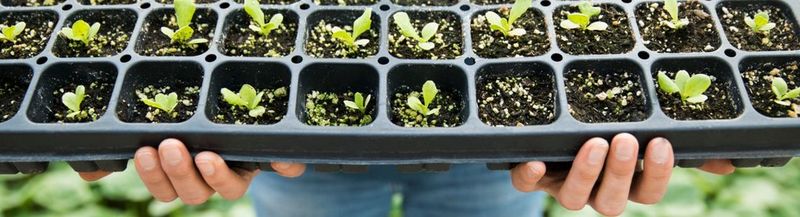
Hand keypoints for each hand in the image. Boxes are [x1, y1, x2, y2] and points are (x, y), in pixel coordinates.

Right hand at [79, 138, 305, 204]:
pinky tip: (279, 158)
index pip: (169, 191)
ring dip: (215, 174)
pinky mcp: (275, 160)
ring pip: (230, 190)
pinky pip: (287, 168)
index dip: (156, 179)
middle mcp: (215, 180)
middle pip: (196, 194)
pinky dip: (285, 165)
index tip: (143, 152)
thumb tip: (89, 169)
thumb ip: (128, 149)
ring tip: (204, 153)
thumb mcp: (158, 132)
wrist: (244, 113)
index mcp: (187, 177)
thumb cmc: (195, 127)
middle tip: (169, 146)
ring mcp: (245, 172)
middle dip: (178, 173)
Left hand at [510, 133, 734, 215]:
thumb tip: (725, 158)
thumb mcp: (640, 141)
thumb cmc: (605, 139)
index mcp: (624, 186)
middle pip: (613, 202)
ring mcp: (562, 188)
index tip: (660, 144)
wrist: (549, 140)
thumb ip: (678, 149)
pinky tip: (538, 163)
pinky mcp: (531, 179)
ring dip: (586, 173)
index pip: (648, 194)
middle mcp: (595, 193)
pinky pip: (526, 185)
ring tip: (594, 143)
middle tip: (625, 140)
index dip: (656, 175)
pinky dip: (531, 176)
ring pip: (575, 199)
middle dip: (621, 172)